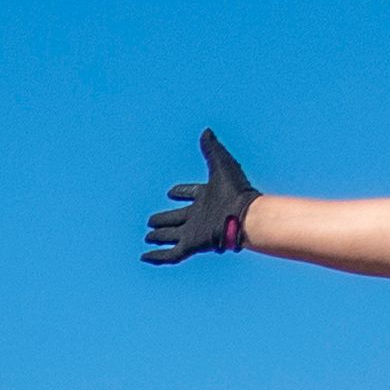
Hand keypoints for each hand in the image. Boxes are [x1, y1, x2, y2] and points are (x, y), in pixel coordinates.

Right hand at [141, 131, 256, 265]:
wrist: (243, 215)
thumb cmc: (235, 191)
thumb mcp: (221, 164)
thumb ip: (212, 149)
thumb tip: (206, 131)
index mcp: (206, 197)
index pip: (191, 194)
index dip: (182, 192)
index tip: (171, 192)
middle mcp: (199, 215)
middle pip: (177, 218)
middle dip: (165, 220)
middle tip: (151, 221)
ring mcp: (194, 232)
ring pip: (172, 235)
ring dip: (160, 236)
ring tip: (148, 237)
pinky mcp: (191, 245)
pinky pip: (171, 254)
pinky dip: (158, 256)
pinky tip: (145, 257)